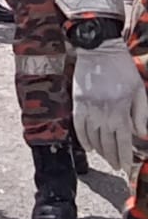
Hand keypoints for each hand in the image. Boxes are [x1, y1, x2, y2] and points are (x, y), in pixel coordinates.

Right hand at [73, 38, 147, 174]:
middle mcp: (102, 112)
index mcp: (120, 110)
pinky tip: (89, 146)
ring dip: (99, 151)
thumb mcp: (139, 91)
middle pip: (107, 143)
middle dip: (113, 158)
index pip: (123, 142)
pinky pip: (78, 125)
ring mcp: (87, 107)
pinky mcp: (77, 101)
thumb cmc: (122, 69)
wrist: (98, 49)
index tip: (126, 169)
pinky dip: (83, 138)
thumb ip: (141, 115)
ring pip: (92, 137)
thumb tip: (140, 135)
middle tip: (117, 166)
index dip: (125, 158)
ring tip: (106, 158)